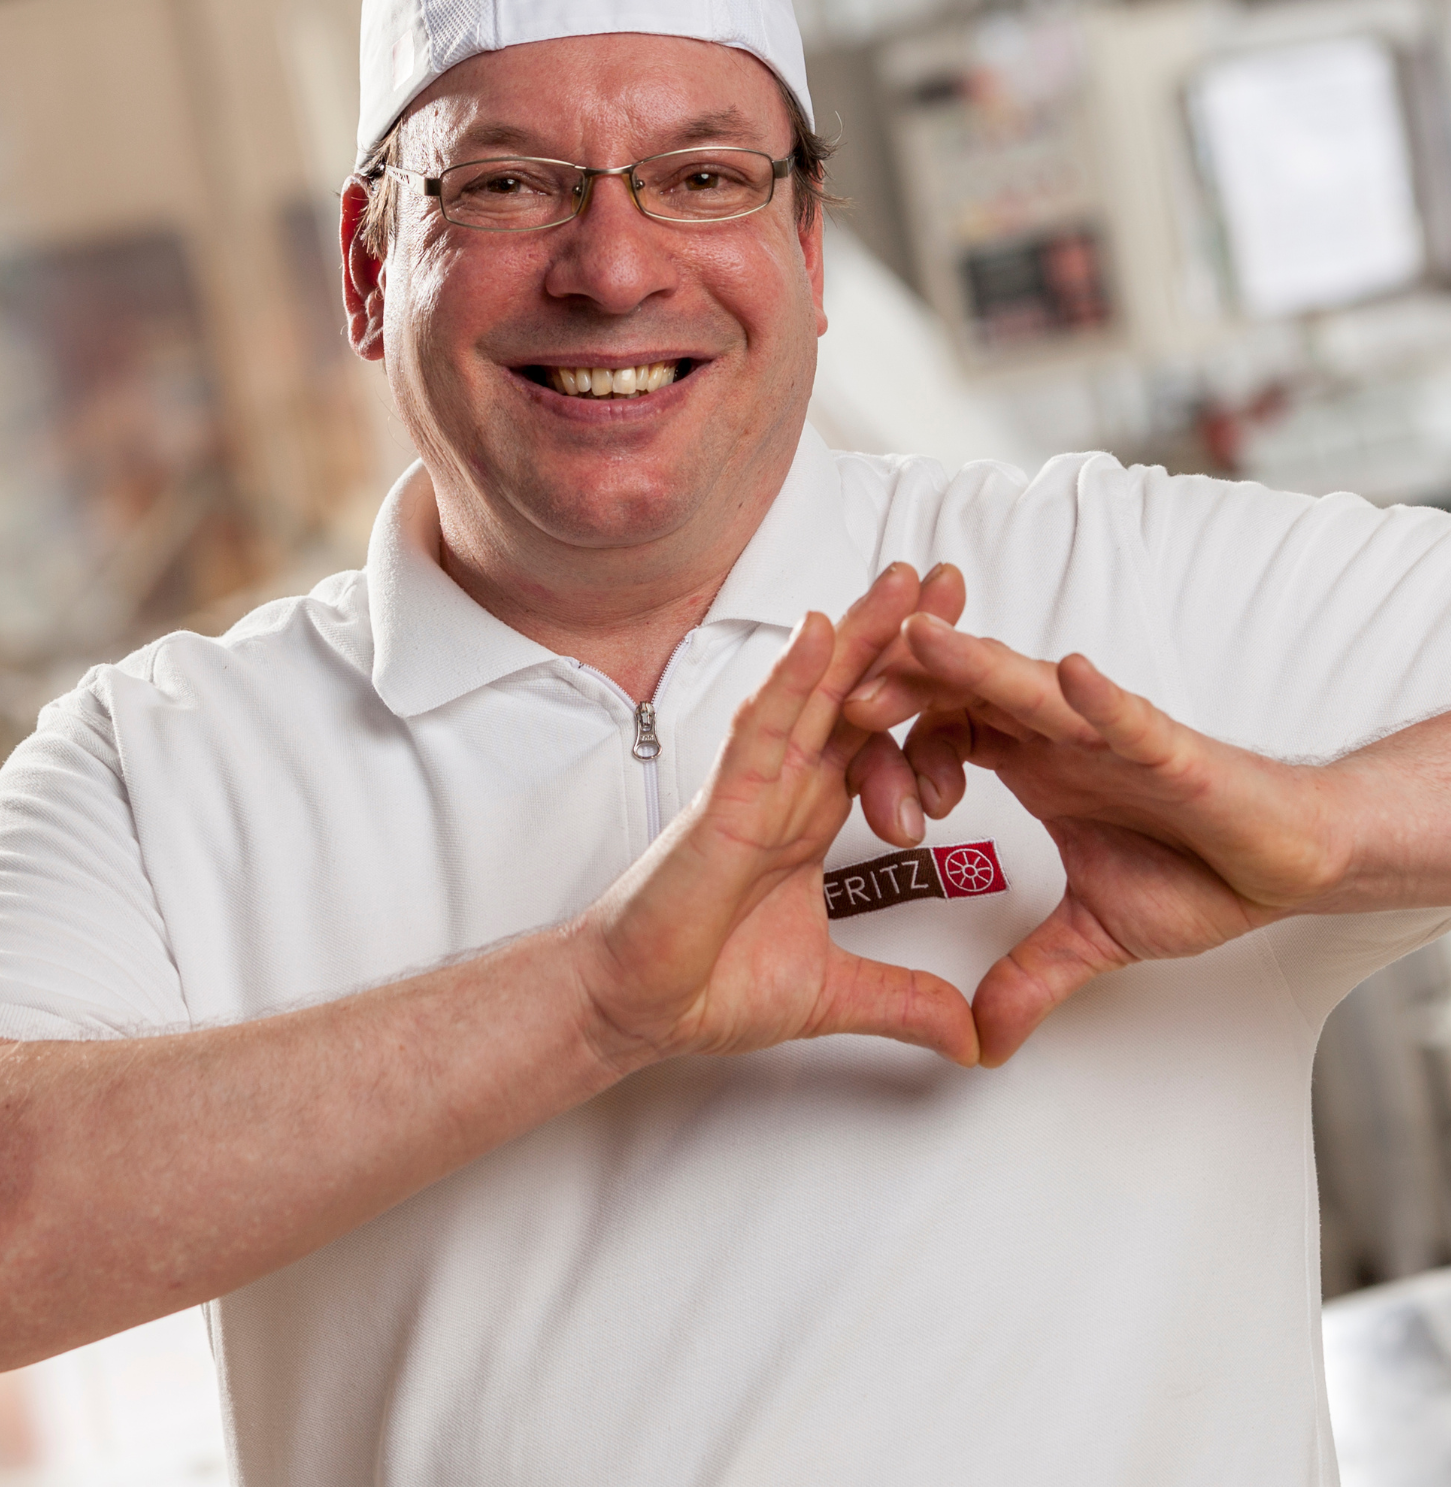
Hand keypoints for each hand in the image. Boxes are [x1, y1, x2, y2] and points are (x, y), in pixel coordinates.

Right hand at [572, 566, 978, 1073]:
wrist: (640, 1008)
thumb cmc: (707, 981)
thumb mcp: (833, 993)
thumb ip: (904, 1002)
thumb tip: (971, 1038)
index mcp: (811, 814)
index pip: (880, 734)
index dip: (925, 694)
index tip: (976, 659)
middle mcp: (785, 785)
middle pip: (852, 691)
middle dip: (901, 634)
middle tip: (950, 578)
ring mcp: (753, 787)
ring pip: (812, 692)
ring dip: (857, 632)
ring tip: (904, 580)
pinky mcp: (723, 805)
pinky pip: (762, 729)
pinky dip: (790, 680)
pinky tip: (819, 632)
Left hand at [845, 613, 1342, 1064]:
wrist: (1287, 861)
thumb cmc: (1199, 871)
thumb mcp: (1092, 935)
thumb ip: (1028, 976)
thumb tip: (982, 1039)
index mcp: (1030, 760)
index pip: (938, 732)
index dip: (894, 756)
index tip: (868, 805)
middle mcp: (1059, 733)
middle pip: (963, 692)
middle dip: (903, 691)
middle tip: (843, 705)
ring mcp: (1110, 733)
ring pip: (1027, 685)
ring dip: (973, 664)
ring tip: (921, 640)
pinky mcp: (1170, 748)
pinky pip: (1126, 715)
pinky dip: (1096, 698)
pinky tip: (1071, 678)